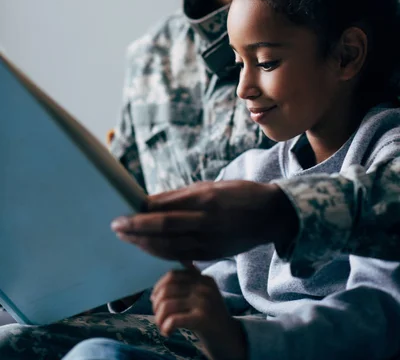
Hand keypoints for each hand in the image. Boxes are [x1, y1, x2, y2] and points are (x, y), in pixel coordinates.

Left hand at [111, 180, 297, 260]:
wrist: (271, 215)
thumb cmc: (239, 194)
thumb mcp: (211, 186)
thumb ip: (180, 196)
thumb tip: (150, 201)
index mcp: (205, 199)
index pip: (164, 210)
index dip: (140, 215)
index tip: (121, 214)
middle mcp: (206, 221)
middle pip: (163, 230)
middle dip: (137, 231)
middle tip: (116, 228)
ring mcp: (210, 240)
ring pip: (170, 247)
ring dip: (145, 245)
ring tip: (128, 240)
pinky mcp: (213, 253)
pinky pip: (182, 255)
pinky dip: (163, 253)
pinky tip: (149, 249)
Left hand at [152, 267, 246, 359]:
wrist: (230, 339)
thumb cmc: (211, 318)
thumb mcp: (203, 295)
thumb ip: (188, 285)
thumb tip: (161, 284)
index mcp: (203, 278)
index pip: (173, 275)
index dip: (158, 287)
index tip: (155, 300)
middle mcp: (204, 286)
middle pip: (168, 290)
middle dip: (157, 304)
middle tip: (159, 317)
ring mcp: (204, 301)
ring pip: (168, 305)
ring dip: (159, 318)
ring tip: (162, 326)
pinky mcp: (203, 318)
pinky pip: (174, 319)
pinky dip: (165, 326)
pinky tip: (167, 332)